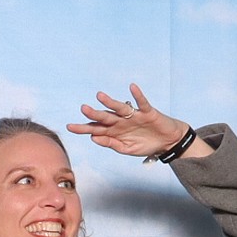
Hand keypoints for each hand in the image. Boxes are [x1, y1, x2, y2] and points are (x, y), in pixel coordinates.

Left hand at [67, 83, 210, 159]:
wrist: (167, 142)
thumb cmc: (145, 144)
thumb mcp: (126, 149)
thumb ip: (111, 143)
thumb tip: (93, 138)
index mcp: (114, 131)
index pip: (96, 129)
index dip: (83, 128)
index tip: (69, 127)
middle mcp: (121, 121)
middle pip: (105, 117)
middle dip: (94, 114)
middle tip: (83, 109)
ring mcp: (134, 116)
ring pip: (120, 108)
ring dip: (110, 102)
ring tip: (99, 96)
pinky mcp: (147, 112)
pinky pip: (142, 102)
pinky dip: (137, 95)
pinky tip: (132, 87)